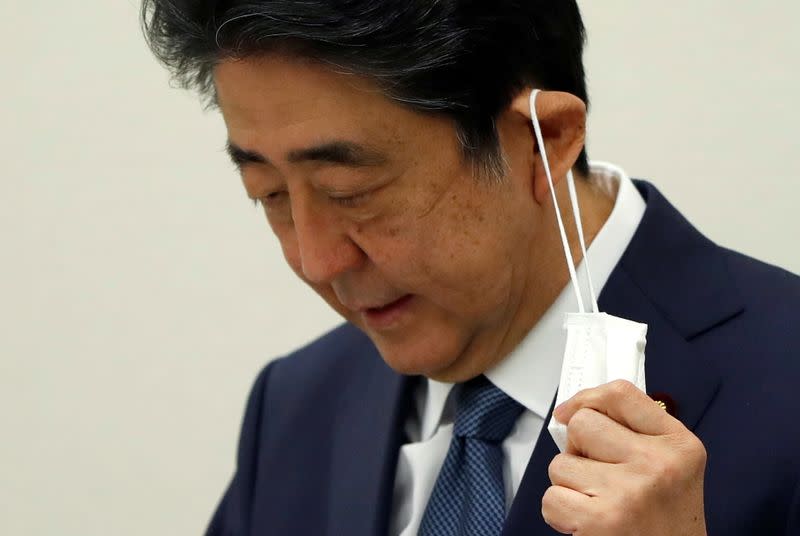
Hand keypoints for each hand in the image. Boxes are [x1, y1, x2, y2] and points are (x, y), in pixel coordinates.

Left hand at [542, 380, 706, 535]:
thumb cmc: (665, 523)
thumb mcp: (671, 468)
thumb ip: (634, 433)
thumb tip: (572, 410)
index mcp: (678, 444)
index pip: (620, 393)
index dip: (586, 398)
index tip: (570, 411)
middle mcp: (657, 464)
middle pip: (581, 424)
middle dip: (578, 449)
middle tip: (598, 475)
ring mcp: (628, 492)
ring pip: (560, 463)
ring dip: (570, 484)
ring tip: (598, 503)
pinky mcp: (600, 521)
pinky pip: (551, 498)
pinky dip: (561, 513)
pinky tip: (587, 522)